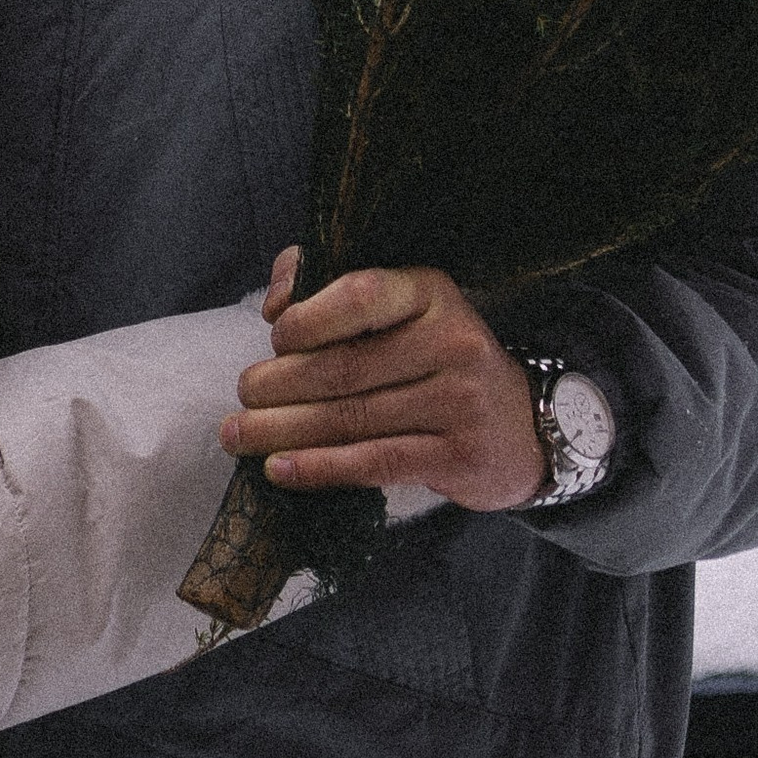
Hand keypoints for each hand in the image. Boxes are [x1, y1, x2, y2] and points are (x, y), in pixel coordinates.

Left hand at [222, 257, 547, 510]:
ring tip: (238, 434)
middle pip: (346, 367)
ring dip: (283, 429)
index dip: (308, 317)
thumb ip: (333, 288)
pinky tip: (280, 469)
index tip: (275, 336)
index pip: (362, 294)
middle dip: (280, 384)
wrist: (520, 425)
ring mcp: (459, 402)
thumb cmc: (438, 358)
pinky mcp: (457, 456)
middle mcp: (451, 342)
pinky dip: (320, 468)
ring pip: (353, 419)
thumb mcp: (405, 308)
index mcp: (431, 292)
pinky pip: (375, 462)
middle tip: (241, 395)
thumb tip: (276, 302)